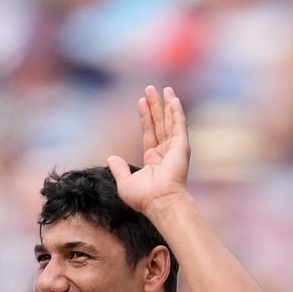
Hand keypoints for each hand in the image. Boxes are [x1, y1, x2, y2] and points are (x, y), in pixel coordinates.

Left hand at [107, 86, 191, 214]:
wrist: (159, 202)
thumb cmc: (143, 197)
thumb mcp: (125, 182)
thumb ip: (118, 169)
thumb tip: (111, 158)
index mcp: (153, 159)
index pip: (149, 132)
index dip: (145, 117)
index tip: (140, 101)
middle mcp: (165, 152)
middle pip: (159, 123)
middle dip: (155, 106)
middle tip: (150, 88)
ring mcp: (174, 148)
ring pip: (168, 121)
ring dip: (165, 104)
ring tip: (162, 88)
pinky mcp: (181, 146)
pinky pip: (178, 125)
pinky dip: (177, 112)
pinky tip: (173, 99)